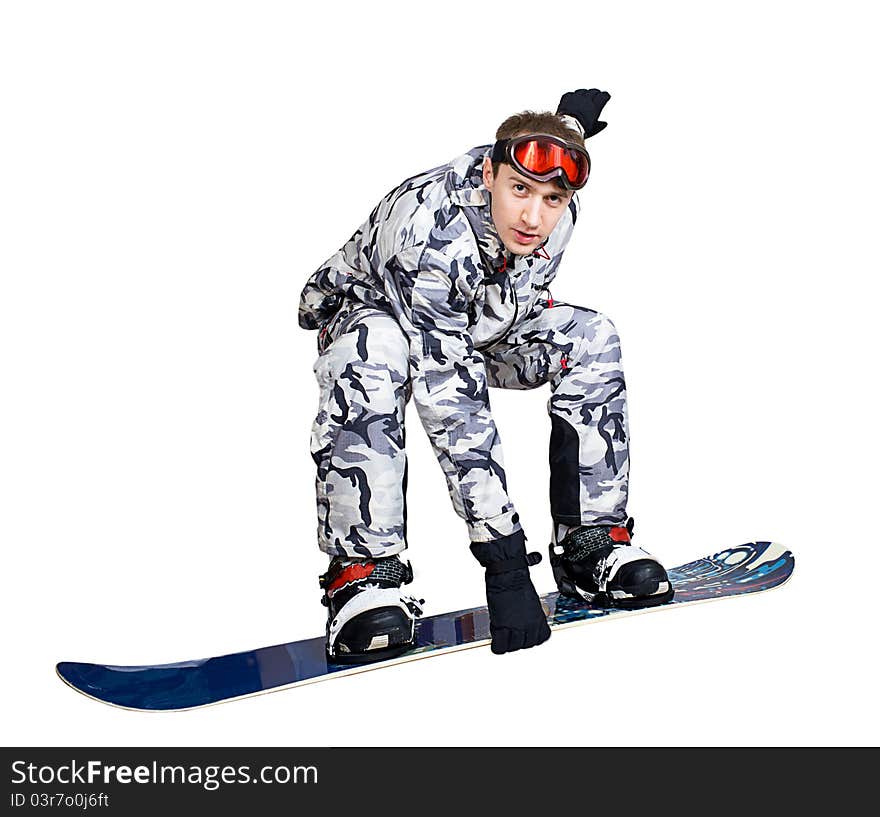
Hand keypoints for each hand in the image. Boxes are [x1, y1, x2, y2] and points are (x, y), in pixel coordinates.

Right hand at [470, 531, 550, 654]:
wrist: (507, 572)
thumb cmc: (517, 579)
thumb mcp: (531, 599)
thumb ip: (531, 613)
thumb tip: (527, 619)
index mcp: (539, 617)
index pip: (541, 638)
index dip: (532, 636)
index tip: (527, 632)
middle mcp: (530, 625)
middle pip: (527, 644)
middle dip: (520, 640)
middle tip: (512, 633)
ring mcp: (516, 627)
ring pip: (514, 647)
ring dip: (508, 643)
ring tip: (503, 635)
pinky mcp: (501, 626)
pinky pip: (500, 646)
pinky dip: (497, 646)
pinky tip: (496, 639)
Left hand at [556, 88, 610, 137]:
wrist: (566, 126)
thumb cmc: (580, 129)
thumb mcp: (593, 128)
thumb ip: (599, 124)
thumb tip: (604, 124)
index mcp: (595, 106)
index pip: (603, 96)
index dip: (605, 96)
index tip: (605, 96)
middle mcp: (587, 99)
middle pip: (593, 91)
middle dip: (595, 93)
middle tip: (595, 95)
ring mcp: (576, 97)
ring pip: (582, 91)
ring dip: (584, 94)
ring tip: (583, 97)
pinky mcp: (567, 98)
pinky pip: (570, 94)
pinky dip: (572, 96)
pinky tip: (572, 99)